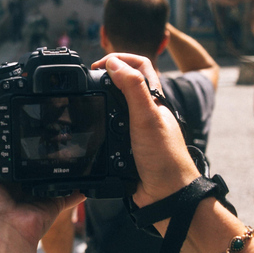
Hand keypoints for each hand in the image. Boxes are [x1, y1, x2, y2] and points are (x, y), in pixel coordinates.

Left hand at [0, 113, 84, 247]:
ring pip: (58, 168)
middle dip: (49, 140)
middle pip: (39, 152)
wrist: (0, 225)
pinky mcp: (54, 200)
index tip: (32, 110)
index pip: (15, 140)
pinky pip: (73, 190)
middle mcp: (21, 175)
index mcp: (3, 164)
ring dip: (67, 159)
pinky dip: (81, 185)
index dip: (22, 126)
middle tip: (60, 122)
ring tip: (76, 140)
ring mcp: (39, 188)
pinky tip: (90, 172)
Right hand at [92, 54, 200, 206]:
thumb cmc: (164, 156)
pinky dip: (101, 128)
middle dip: (107, 77)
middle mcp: (147, 112)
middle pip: (127, 84)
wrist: (166, 193)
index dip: (120, 59)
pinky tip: (94, 130)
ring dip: (102, 102)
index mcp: (155, 99)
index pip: (140, 66)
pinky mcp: (129, 148)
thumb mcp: (146, 117)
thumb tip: (114, 63)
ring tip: (87, 101)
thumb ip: (132, 88)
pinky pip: (112, 132)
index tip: (97, 66)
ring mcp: (138, 130)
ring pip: (117, 108)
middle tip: (87, 81)